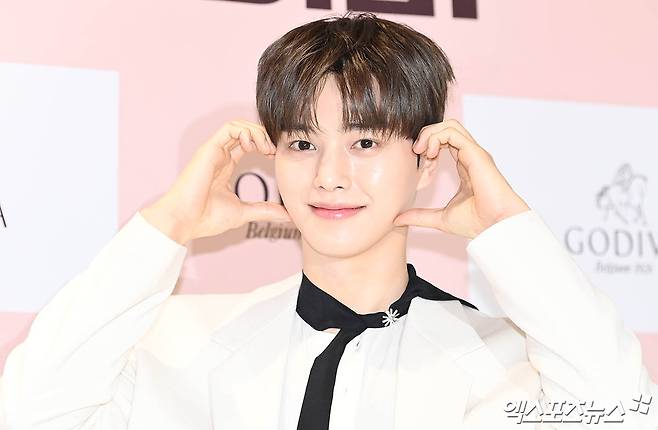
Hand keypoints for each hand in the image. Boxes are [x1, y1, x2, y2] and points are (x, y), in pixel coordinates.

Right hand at [140, 119, 290, 244]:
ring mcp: (213, 151)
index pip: (246, 144)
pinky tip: (255, 147)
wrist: (184, 221)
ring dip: (257, 133)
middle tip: (274, 152)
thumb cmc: (205, 218)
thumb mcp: (243, 212)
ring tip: (267, 149)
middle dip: (263, 136)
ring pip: (238, 127)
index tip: (274, 157)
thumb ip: (265, 210)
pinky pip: (229, 129)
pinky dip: (246, 132)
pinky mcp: (209, 149)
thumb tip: (287, 215)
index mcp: (224, 166)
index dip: (263, 145)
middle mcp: (219, 155)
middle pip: (244, 132)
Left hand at [392, 119, 529, 238]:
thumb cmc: (476, 222)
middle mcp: (470, 156)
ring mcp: (474, 153)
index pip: (445, 142)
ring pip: (450, 125)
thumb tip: (397, 220)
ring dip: (430, 133)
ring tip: (421, 150)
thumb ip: (418, 216)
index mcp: (465, 166)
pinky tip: (431, 154)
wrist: (495, 226)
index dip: (428, 146)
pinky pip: (453, 132)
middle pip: (446, 128)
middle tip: (416, 151)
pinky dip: (437, 137)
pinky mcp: (475, 153)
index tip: (419, 162)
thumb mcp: (439, 218)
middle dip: (427, 135)